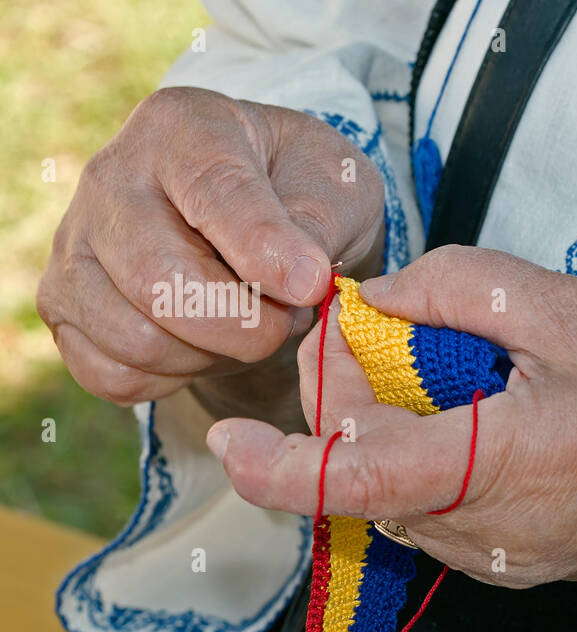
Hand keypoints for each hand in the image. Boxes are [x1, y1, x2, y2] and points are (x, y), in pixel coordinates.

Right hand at [36, 87, 386, 430]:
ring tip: (250, 323)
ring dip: (214, 355)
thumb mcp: (334, 184)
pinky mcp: (63, 306)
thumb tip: (296, 280)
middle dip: (244, 325)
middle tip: (290, 318)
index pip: (213, 193)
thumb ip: (317, 223)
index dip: (265, 251)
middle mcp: (110, 180)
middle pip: (159, 281)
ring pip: (136, 339)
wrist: (262, 217)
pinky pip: (113, 374)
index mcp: (182, 129)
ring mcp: (75, 246)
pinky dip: (174, 379)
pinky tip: (207, 345)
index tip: (311, 286)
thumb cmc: (300, 191)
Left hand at [205, 246, 576, 589]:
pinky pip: (446, 513)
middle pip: (368, 482)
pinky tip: (491, 412)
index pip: (353, 482)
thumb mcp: (572, 308)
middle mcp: (488, 536)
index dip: (277, 465)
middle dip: (353, 408)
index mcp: (496, 469)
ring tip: (456, 368)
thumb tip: (383, 299)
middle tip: (392, 332)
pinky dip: (436, 460)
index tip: (234, 439)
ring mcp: (507, 561)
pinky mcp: (525, 565)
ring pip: (403, 500)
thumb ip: (459, 288)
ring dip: (396, 434)